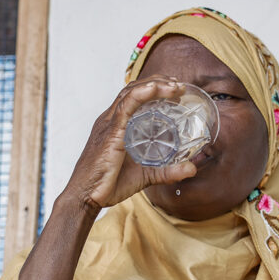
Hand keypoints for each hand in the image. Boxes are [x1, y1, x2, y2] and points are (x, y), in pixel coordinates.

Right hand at [61, 76, 196, 215]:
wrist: (86, 197)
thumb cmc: (109, 184)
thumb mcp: (146, 175)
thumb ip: (168, 171)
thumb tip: (192, 169)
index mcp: (116, 126)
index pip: (134, 97)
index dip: (154, 88)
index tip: (175, 89)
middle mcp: (110, 120)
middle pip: (133, 89)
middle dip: (158, 82)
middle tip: (179, 85)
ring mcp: (108, 124)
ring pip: (131, 93)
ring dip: (155, 85)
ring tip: (175, 86)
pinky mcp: (110, 132)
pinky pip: (125, 106)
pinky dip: (141, 94)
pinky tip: (156, 89)